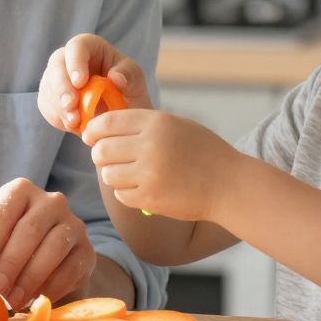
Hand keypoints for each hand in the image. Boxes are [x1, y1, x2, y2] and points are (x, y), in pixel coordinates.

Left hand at [0, 178, 95, 310]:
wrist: (52, 259)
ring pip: (54, 247)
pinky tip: (34, 301)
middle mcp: (50, 201)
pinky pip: (70, 268)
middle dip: (10, 262)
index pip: (3, 211)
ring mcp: (73, 224)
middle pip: (30, 229)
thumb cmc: (11, 245)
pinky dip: (50, 288)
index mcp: (20, 192)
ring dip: (30, 278)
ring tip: (12, 300)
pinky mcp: (87, 250)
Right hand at [38, 33, 150, 133]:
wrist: (122, 118)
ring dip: (59, 106)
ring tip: (75, 122)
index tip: (80, 82)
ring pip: (48, 87)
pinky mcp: (51, 98)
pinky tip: (72, 126)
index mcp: (91, 48)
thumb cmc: (130, 93)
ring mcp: (58, 78)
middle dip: (61, 87)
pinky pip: (46, 105)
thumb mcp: (136, 82)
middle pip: (56, 65)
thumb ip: (129, 76)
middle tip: (71, 106)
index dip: (75, 62)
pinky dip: (57, 117)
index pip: (77, 46)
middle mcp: (70, 59)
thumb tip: (115, 77)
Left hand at [83, 110, 241, 222]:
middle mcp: (150, 145)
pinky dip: (127, 192)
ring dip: (114, 175)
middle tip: (109, 158)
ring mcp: (149, 173)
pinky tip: (143, 188)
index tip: (91, 137)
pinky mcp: (150, 198)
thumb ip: (143, 123)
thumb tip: (102, 127)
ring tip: (130, 174)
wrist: (229, 184)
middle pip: (101, 150)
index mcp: (156, 122)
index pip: (107, 122)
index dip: (93, 130)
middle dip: (100, 155)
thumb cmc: (204, 152)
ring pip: (108, 174)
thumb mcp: (177, 125)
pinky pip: (121, 194)